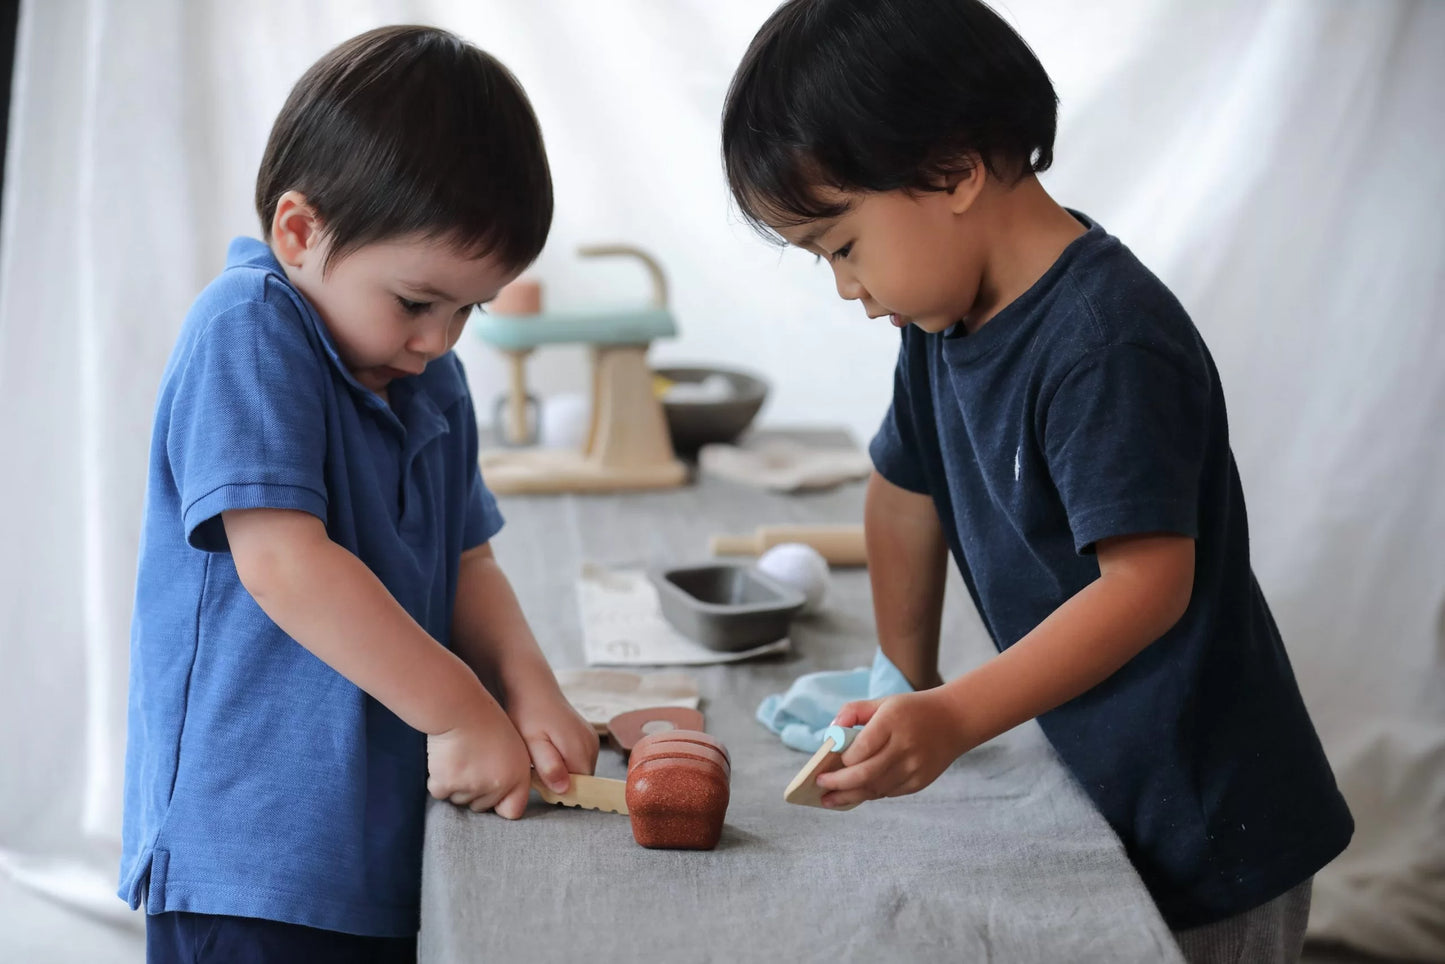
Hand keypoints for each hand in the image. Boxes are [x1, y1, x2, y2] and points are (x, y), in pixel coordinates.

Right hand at [426, 697, 533, 818]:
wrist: (460, 707)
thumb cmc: (485, 721)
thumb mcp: (513, 746)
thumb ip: (511, 774)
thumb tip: (502, 802)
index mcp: (518, 776)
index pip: (513, 811)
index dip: (501, 804)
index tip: (493, 794)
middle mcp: (497, 785)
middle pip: (480, 806)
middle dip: (474, 791)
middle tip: (471, 763)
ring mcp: (471, 786)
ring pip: (459, 800)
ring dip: (456, 785)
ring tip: (459, 757)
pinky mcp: (447, 783)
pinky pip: (440, 793)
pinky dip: (438, 780)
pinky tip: (445, 759)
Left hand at [504, 668, 599, 794]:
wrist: (533, 689)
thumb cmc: (527, 715)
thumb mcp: (532, 742)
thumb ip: (548, 766)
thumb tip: (565, 788)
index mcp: (580, 749)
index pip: (580, 788)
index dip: (560, 792)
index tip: (540, 782)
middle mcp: (592, 745)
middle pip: (582, 780)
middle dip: (560, 782)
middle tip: (536, 769)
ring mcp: (592, 740)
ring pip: (580, 771)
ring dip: (563, 772)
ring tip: (542, 757)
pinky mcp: (589, 737)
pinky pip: (580, 760)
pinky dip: (566, 761)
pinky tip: (549, 750)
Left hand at [814, 687, 972, 808]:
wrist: (955, 720)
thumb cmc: (911, 710)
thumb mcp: (883, 702)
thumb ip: (854, 711)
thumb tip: (830, 733)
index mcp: (893, 721)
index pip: (861, 748)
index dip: (842, 760)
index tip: (827, 764)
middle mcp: (904, 746)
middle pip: (865, 773)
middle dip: (838, 784)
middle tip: (820, 787)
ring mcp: (914, 766)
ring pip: (875, 788)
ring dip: (849, 796)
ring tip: (830, 799)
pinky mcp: (920, 781)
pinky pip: (889, 793)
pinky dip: (869, 794)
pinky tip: (854, 795)